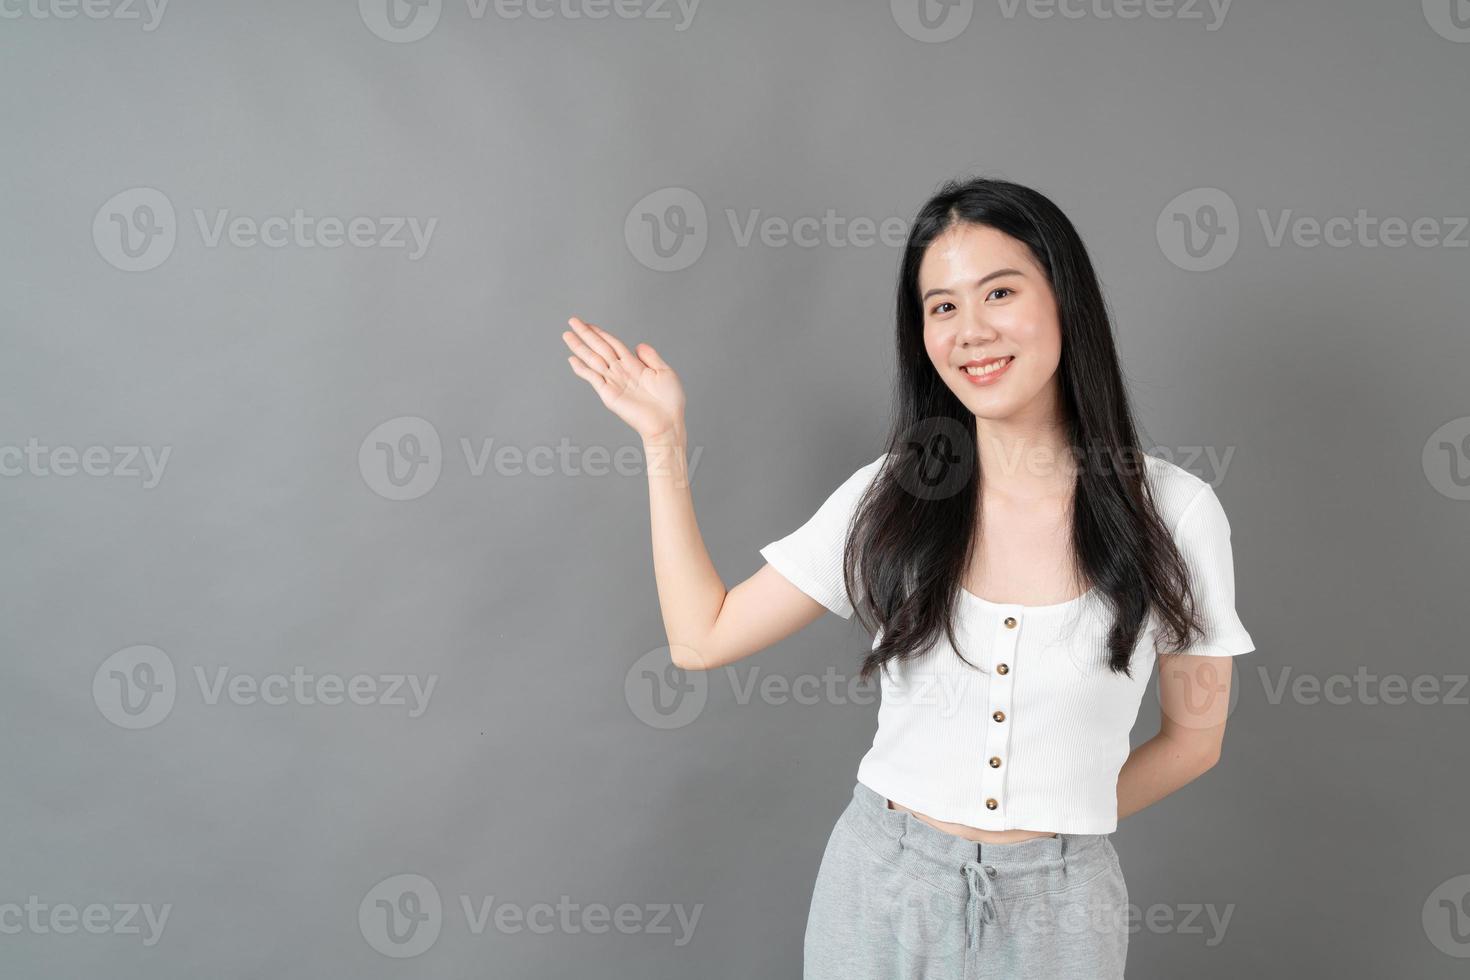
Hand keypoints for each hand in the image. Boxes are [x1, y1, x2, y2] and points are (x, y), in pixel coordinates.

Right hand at [562, 316, 686, 443]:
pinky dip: (582, 369)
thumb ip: (651, 357)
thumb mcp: (664, 371)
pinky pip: (593, 378)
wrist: (667, 422)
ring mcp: (613, 382)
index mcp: (633, 365)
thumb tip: (638, 345)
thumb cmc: (669, 402)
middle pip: (599, 348)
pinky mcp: (609, 395)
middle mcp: (620, 372)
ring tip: (567, 335)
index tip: (588, 324)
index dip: (601, 333)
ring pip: (593, 359)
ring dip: (579, 347)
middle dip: (585, 334)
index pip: (613, 344)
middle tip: (572, 321)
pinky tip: (572, 360)